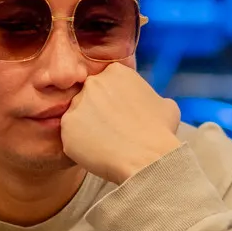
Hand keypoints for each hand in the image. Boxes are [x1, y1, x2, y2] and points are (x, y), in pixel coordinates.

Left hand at [61, 63, 182, 183]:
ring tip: (106, 144)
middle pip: (90, 97)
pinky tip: (97, 153)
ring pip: (78, 117)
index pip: (108, 83)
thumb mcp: (165, 105)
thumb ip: (149, 97)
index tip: (121, 115)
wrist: (147, 158)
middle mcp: (92, 83)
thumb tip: (149, 104)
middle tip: (112, 130)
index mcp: (116, 72)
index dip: (114, 100)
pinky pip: (70, 137)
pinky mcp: (66, 128)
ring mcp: (76, 105)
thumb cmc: (160, 132)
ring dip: (87, 128)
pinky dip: (80, 146)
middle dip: (97, 112)